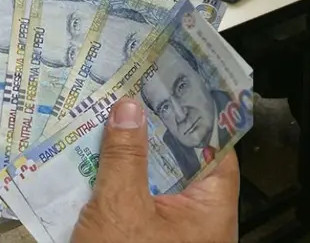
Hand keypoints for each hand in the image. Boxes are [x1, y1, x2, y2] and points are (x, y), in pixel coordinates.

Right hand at [71, 99, 238, 242]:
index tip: (176, 83)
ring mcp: (173, 237)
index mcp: (212, 212)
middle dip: (154, 131)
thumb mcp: (120, 208)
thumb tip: (130, 109)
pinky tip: (93, 162)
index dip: (197, 115)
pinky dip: (119, 184)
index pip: (216, 148)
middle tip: (133, 94)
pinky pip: (138, 206)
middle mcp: (200, 223)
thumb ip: (125, 157)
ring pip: (157, 184)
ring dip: (131, 157)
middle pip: (183, 163)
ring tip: (109, 119)